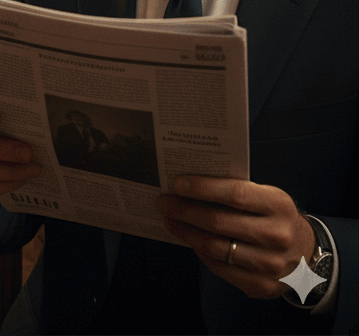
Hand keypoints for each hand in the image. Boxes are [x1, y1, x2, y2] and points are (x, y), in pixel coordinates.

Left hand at [157, 175, 315, 298]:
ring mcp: (271, 265)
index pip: (235, 193)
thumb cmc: (274, 217)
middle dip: (185, 210)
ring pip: (215, 247)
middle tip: (164, 202)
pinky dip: (199, 252)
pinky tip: (190, 239)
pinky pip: (220, 268)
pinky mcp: (261, 286)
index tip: (178, 183)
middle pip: (219, 222)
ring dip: (186, 232)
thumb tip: (189, 183)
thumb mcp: (265, 196)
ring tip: (170, 220)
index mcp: (279, 205)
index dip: (203, 188)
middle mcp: (277, 236)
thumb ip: (235, 190)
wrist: (305, 253)